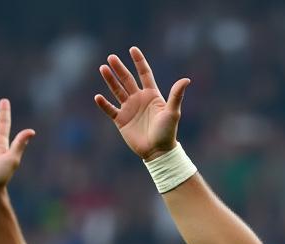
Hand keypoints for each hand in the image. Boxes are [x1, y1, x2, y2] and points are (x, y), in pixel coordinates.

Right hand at [94, 46, 190, 160]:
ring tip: (103, 68)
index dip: (139, 62)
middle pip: (127, 79)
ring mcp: (129, 109)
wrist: (158, 152)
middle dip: (119, 68)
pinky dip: (104, 104)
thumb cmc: (168, 132)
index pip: (144, 74)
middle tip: (111, 57)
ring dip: (110, 80)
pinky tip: (98, 97)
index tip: (133, 49)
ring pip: (117, 91)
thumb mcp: (173, 113)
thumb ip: (176, 96)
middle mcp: (139, 99)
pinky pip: (110, 110)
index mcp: (151, 95)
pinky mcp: (121, 120)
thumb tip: (186, 80)